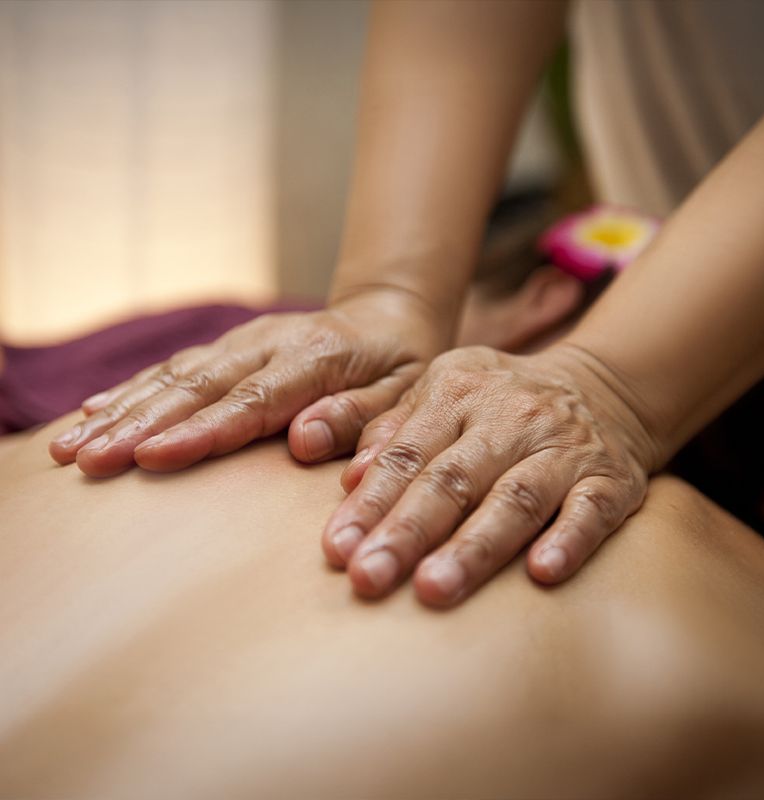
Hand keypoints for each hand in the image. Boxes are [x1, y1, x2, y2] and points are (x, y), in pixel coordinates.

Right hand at [49, 291, 443, 476]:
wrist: (388, 316)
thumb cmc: (401, 366)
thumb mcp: (404, 394)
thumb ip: (360, 416)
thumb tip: (302, 440)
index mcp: (317, 360)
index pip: (252, 402)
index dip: (201, 431)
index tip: (151, 457)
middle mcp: (272, 344)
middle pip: (198, 386)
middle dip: (139, 424)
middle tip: (87, 459)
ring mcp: (247, 341)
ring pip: (176, 374)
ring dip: (122, 409)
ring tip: (71, 445)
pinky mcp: (233, 344)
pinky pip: (177, 364)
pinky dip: (134, 387)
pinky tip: (95, 408)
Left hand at [321, 343, 660, 605]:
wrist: (601, 387)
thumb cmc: (500, 401)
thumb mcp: (443, 391)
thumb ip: (393, 428)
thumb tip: (349, 478)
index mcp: (457, 394)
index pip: (406, 454)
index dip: (371, 502)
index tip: (338, 549)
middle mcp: (509, 419)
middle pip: (453, 480)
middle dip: (407, 532)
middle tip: (368, 578)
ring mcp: (563, 449)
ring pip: (515, 499)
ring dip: (474, 546)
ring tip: (434, 589)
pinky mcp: (610, 479)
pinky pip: (592, 509)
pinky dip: (569, 539)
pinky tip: (542, 573)